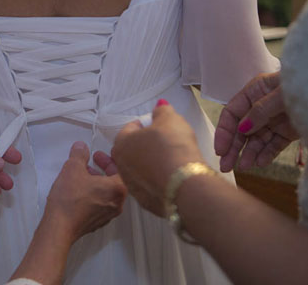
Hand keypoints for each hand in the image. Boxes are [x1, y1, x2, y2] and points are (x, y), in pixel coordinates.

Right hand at [43, 142, 126, 242]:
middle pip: (116, 181)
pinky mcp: (97, 222)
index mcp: (117, 189)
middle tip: (92, 164)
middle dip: (103, 170)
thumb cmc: (69, 201)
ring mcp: (108, 215)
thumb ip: (79, 154)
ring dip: (97, 183)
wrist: (60, 227)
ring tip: (82, 176)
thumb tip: (81, 148)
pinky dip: (93, 195)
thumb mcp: (72, 168)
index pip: (120, 169)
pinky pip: (100, 204)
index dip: (109, 159)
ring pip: (108, 193)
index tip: (99, 156)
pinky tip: (79, 192)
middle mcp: (117, 203)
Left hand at [110, 101, 203, 216]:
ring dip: (147, 165)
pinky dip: (156, 181)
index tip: (153, 126)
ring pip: (138, 171)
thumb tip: (159, 106)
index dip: (142, 126)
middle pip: (130, 151)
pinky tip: (169, 178)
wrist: (184, 185)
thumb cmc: (173, 147)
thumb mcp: (170, 119)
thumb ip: (162, 111)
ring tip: (165, 161)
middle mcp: (122, 166)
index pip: (129, 129)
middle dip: (141, 146)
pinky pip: (149, 187)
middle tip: (158, 143)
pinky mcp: (145, 202)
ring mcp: (132, 186)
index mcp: (122, 143)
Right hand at [215, 72, 298, 172]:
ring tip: (244, 167)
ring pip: (256, 140)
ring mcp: (274, 120)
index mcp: (255, 91)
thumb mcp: (281, 93)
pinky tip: (260, 163)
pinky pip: (273, 145)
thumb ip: (260, 110)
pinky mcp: (288, 131)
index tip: (220, 149)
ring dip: (248, 153)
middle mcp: (261, 106)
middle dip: (233, 148)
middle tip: (225, 166)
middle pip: (241, 130)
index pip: (232, 113)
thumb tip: (243, 129)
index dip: (224, 132)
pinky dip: (266, 154)